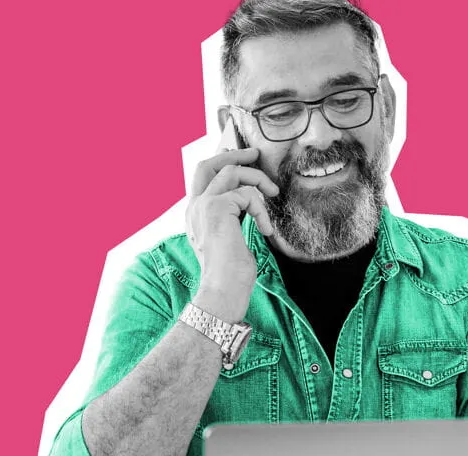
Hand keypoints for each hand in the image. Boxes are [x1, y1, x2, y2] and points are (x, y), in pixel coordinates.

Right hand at [186, 147, 278, 319]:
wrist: (223, 289)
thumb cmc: (230, 273)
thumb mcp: (230, 238)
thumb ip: (232, 217)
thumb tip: (247, 200)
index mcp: (195, 214)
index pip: (202, 177)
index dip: (220, 162)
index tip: (239, 156)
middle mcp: (194, 207)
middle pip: (208, 164)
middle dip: (234, 155)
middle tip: (255, 154)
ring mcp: (203, 206)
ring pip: (232, 173)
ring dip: (258, 180)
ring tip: (273, 194)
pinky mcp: (217, 208)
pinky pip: (247, 194)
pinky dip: (262, 210)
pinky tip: (265, 229)